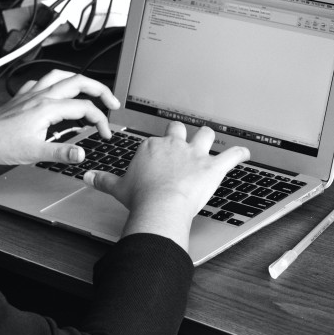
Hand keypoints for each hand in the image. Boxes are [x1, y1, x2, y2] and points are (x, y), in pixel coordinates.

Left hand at [0, 70, 119, 181]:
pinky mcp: (22, 98)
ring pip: (60, 76)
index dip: (101, 121)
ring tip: (90, 89)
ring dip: (79, 80)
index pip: (85, 108)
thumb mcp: (36, 153)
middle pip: (78, 82)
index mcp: (48, 108)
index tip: (105, 134)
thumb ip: (62, 153)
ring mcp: (31, 94)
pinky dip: (54, 83)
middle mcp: (41, 96)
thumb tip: (82, 154)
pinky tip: (55, 91)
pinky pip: (41, 82)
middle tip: (112, 102)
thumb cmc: (1, 145)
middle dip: (100, 90)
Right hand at [83, 122, 249, 249]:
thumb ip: (103, 180)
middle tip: (183, 141)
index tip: (159, 156)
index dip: (159, 148)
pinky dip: (241, 153)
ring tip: (212, 141)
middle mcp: (174, 145)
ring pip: (206, 134)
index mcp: (151, 147)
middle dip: (182, 133)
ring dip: (209, 138)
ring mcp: (195, 154)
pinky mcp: (213, 166)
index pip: (156, 140)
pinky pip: (232, 155)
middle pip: (179, 129)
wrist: (161, 205)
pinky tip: (246, 153)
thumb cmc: (140, 197)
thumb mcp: (117, 187)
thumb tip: (86, 177)